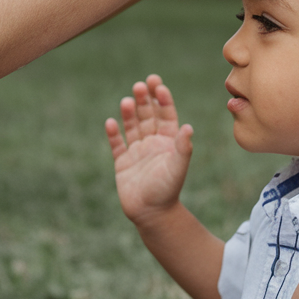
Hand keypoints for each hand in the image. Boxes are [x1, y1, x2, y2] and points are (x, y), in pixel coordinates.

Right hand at [105, 75, 193, 226]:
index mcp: (169, 142)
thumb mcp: (178, 167)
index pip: (167, 115)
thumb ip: (183, 148)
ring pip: (132, 126)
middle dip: (145, 100)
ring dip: (130, 113)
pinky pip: (117, 144)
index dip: (163, 100)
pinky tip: (110, 122)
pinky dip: (113, 134)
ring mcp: (137, 151)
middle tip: (141, 84)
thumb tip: (188, 127)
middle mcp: (153, 143)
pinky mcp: (122, 162)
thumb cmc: (168, 190)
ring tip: (127, 100)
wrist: (152, 214)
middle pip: (148, 116)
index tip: (159, 86)